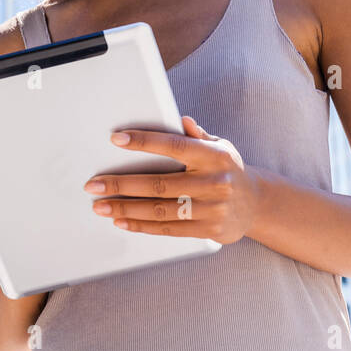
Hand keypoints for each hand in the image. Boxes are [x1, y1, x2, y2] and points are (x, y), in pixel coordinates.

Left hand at [83, 115, 263, 243]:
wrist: (256, 205)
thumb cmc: (228, 170)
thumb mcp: (221, 147)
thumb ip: (198, 136)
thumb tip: (181, 119)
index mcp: (215, 156)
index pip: (175, 145)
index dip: (145, 142)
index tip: (117, 139)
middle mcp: (214, 182)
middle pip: (159, 184)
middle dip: (122, 184)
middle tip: (94, 185)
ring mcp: (211, 209)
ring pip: (160, 210)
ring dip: (126, 209)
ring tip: (101, 206)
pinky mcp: (208, 230)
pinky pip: (168, 229)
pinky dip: (141, 225)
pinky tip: (122, 221)